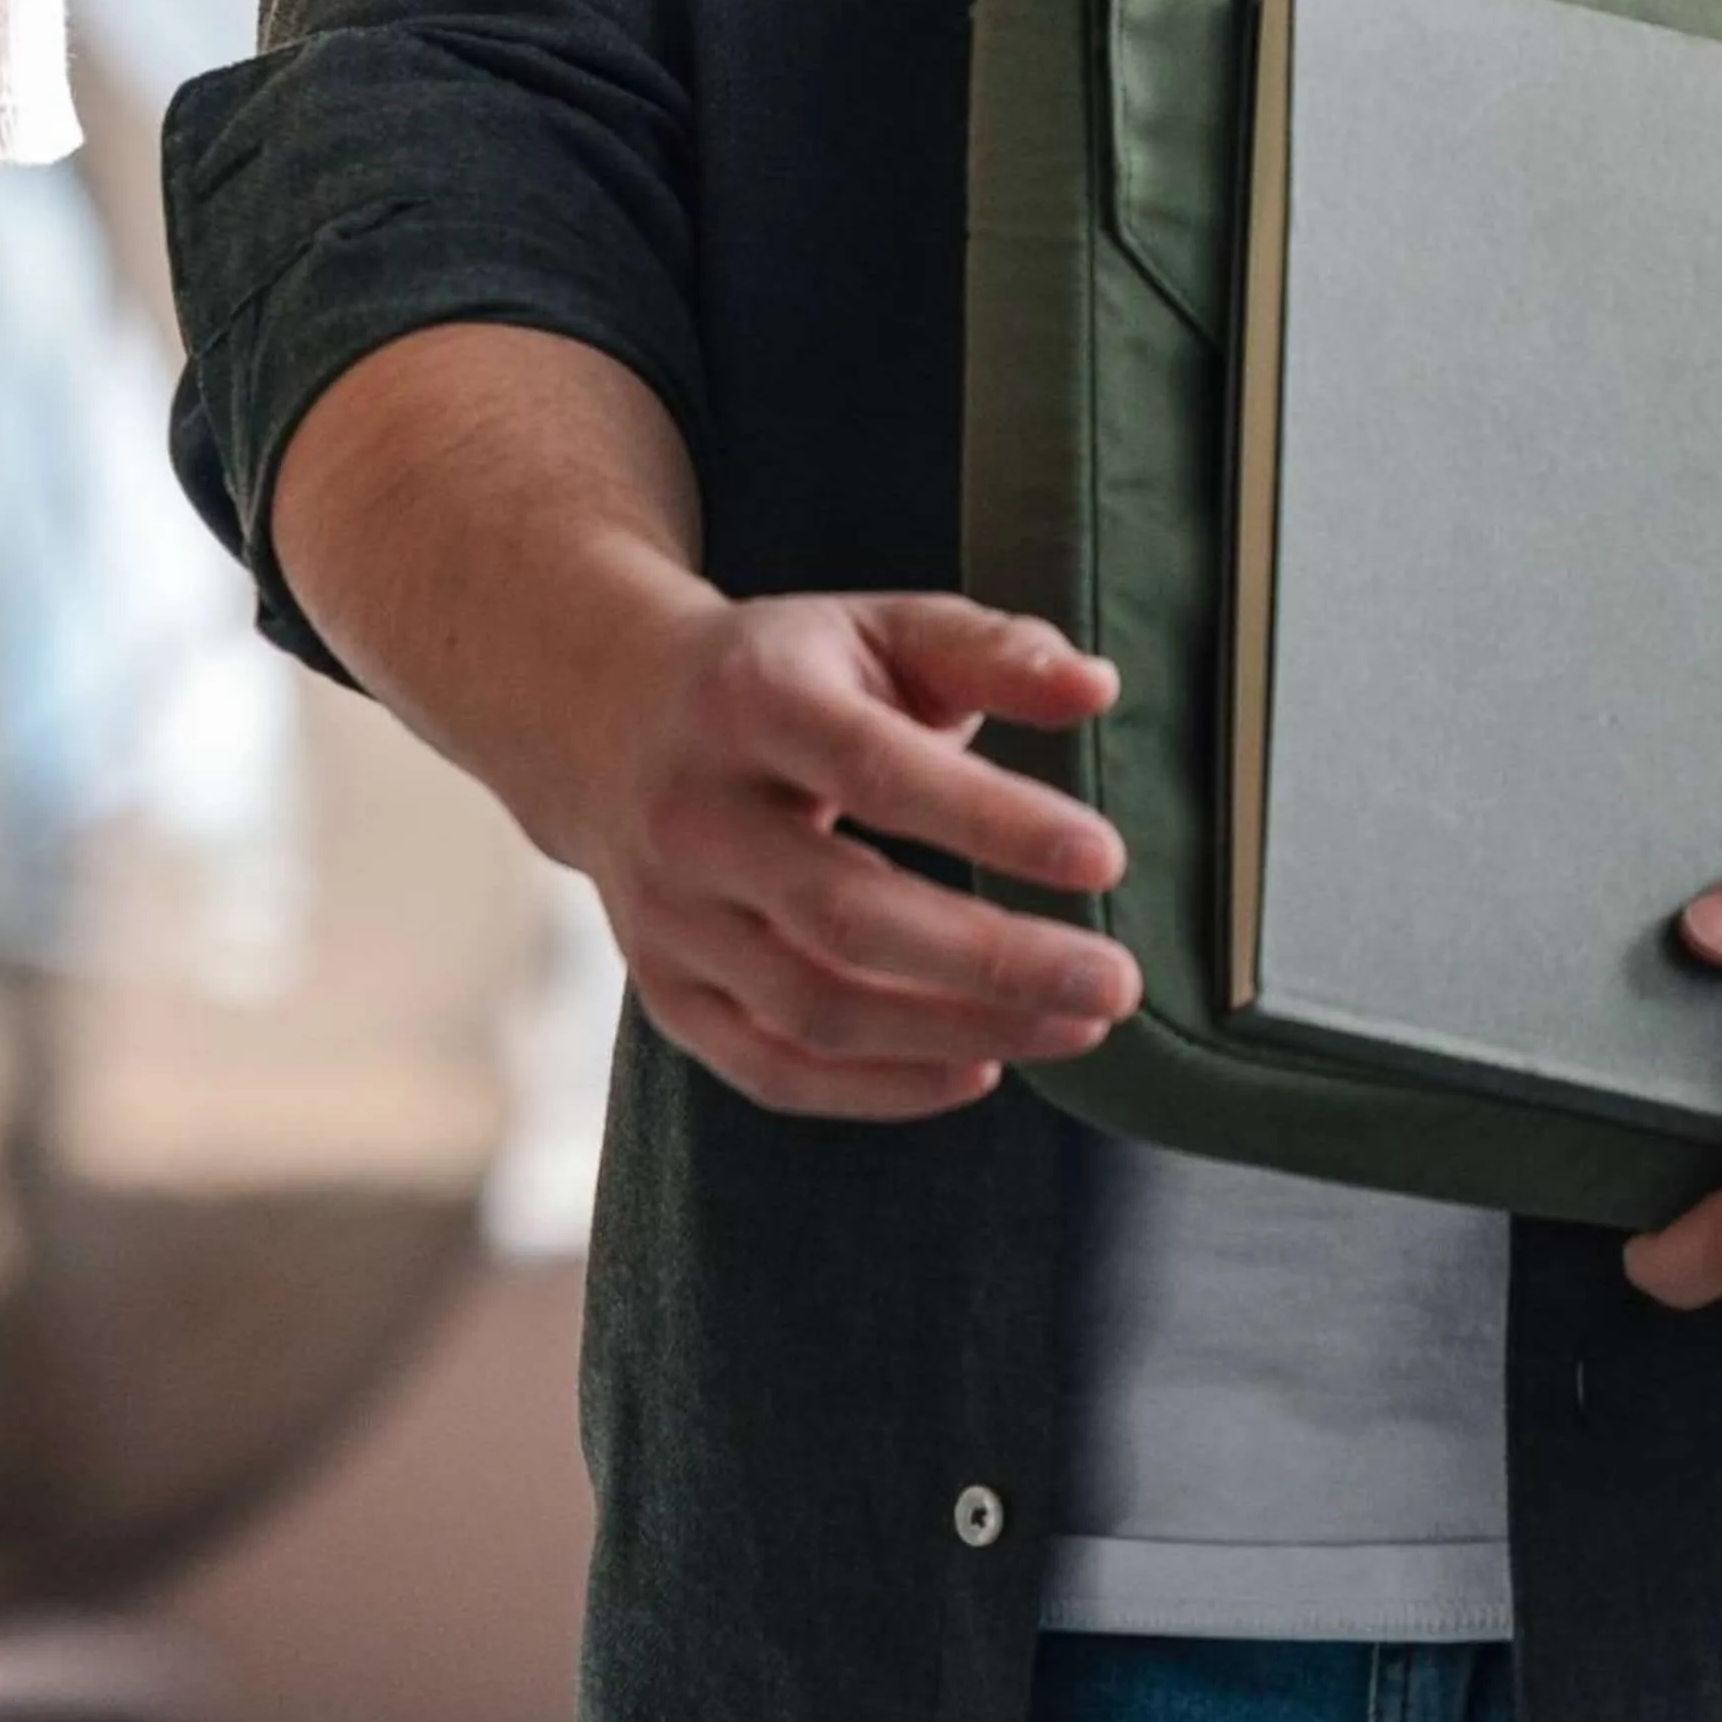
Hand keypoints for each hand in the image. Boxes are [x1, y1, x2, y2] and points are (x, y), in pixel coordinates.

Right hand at [581, 584, 1142, 1122]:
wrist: (605, 717)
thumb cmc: (784, 674)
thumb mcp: (880, 630)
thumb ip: (992, 653)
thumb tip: (1098, 686)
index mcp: (747, 699)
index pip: (874, 769)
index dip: (991, 822)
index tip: (1105, 858)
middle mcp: (691, 812)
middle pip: (843, 912)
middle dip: (994, 961)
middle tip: (1115, 982)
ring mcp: (667, 912)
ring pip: (813, 1006)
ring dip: (958, 1030)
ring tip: (1076, 1026)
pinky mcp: (664, 988)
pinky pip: (772, 1070)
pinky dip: (881, 1091)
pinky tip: (979, 1068)